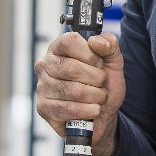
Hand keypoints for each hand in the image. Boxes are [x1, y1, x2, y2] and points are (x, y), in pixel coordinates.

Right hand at [35, 32, 124, 155]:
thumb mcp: (113, 62)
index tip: (99, 63)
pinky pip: (70, 109)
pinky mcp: (44, 108)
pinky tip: (93, 109)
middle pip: (72, 68)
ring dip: (95, 96)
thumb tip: (95, 41)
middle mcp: (46, 65)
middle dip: (97, 79)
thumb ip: (110, 45)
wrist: (102, 114)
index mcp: (59, 48)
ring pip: (73, 91)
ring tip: (98, 97)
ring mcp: (42, 87)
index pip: (69, 41)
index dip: (90, 54)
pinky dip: (88, 110)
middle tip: (102, 83)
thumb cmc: (103, 85)